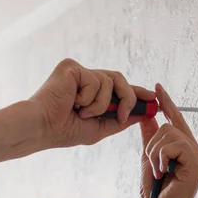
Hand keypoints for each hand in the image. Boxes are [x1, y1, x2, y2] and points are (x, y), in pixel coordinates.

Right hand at [29, 59, 155, 147]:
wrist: (44, 128)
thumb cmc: (66, 131)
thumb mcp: (100, 128)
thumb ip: (120, 119)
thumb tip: (143, 114)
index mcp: (91, 92)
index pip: (118, 87)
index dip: (136, 92)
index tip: (152, 98)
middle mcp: (85, 78)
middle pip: (120, 80)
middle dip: (128, 98)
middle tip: (121, 113)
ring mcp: (78, 71)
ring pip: (110, 81)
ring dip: (101, 104)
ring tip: (82, 112)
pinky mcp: (71, 66)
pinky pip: (96, 80)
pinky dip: (89, 98)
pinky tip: (73, 103)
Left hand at [140, 84, 197, 197]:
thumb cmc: (155, 196)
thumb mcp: (148, 161)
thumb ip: (149, 139)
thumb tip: (148, 115)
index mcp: (186, 149)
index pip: (176, 119)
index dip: (167, 103)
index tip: (157, 87)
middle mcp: (196, 151)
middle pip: (170, 124)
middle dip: (153, 143)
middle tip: (152, 165)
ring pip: (169, 133)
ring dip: (154, 153)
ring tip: (157, 172)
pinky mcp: (196, 165)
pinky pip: (174, 145)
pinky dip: (161, 158)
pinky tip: (162, 173)